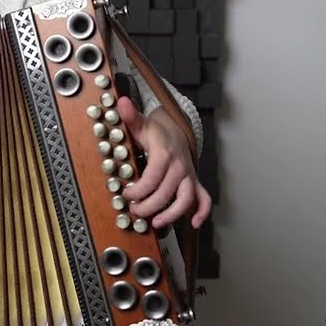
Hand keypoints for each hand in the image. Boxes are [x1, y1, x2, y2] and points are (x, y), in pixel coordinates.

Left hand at [117, 96, 211, 229]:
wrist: (176, 129)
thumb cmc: (156, 132)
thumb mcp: (142, 124)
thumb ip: (131, 116)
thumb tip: (121, 102)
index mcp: (165, 154)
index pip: (153, 178)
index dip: (139, 190)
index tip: (126, 193)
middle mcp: (179, 167)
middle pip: (167, 192)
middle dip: (149, 206)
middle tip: (135, 211)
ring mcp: (189, 175)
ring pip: (187, 199)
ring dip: (173, 214)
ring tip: (157, 224)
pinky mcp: (194, 182)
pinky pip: (204, 198)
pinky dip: (202, 212)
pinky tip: (194, 223)